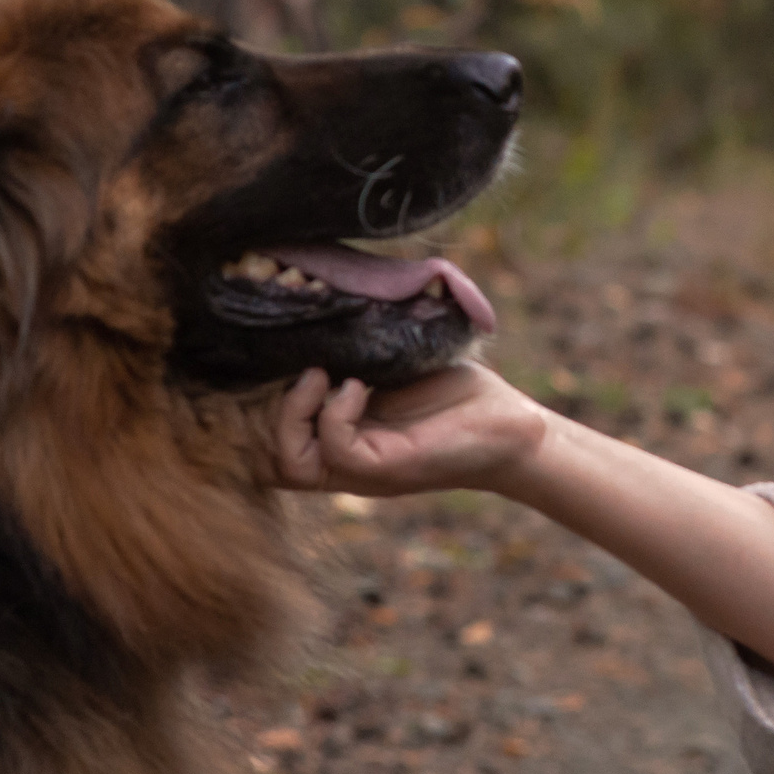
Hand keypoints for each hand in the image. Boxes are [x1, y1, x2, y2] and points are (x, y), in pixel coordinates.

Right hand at [272, 362, 552, 497]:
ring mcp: (364, 469)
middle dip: (268, 416)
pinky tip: (357, 385)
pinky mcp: (388, 466)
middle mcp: (345, 460)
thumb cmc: (458, 395)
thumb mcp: (395, 369)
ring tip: (320, 374)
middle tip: (305, 371)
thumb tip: (327, 305)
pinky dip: (335, 412)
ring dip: (294, 413)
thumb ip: (359, 354)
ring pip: (290, 465)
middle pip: (269, 464)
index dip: (261, 409)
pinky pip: (337, 448)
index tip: (287, 362)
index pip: (272, 444)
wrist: (513, 426)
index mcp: (343, 439)